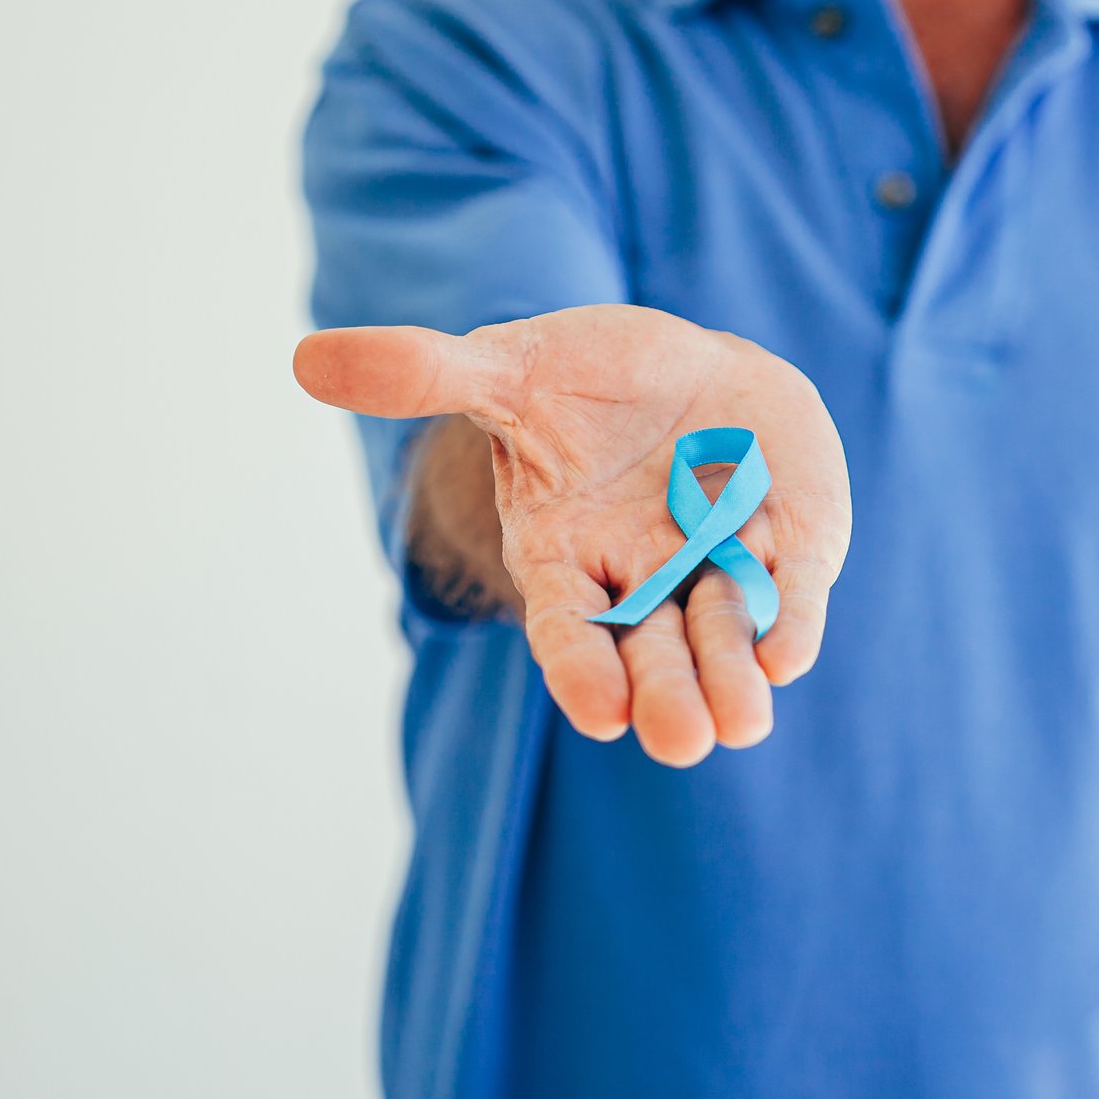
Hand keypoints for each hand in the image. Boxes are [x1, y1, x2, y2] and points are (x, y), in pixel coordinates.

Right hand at [293, 306, 852, 765]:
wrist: (686, 371)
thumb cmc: (583, 382)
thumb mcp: (508, 367)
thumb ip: (429, 374)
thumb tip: (308, 358)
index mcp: (566, 557)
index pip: (569, 629)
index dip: (582, 671)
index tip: (601, 712)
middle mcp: (644, 577)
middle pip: (652, 652)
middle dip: (668, 696)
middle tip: (680, 740)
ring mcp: (719, 566)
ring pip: (724, 636)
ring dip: (733, 679)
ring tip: (742, 723)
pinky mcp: (786, 545)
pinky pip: (789, 592)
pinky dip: (789, 622)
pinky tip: (789, 655)